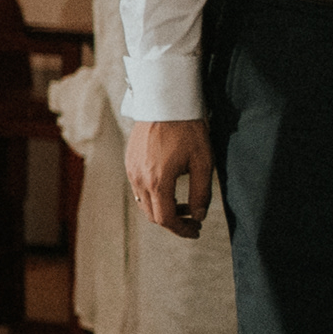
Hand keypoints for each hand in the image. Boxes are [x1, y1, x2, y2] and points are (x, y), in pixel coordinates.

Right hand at [129, 117, 214, 238]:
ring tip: (182, 203)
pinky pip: (138, 187)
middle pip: (152, 214)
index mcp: (158, 181)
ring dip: (162, 208)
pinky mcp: (129, 161)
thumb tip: (199, 216)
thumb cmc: (188, 130)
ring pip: (143, 202)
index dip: (182, 230)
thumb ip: (201, 193)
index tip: (196, 231)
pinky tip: (168, 186)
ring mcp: (131, 169)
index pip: (166, 219)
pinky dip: (153, 195)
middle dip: (173, 222)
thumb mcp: (203, 163)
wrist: (166, 103)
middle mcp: (139, 178)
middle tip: (193, 220)